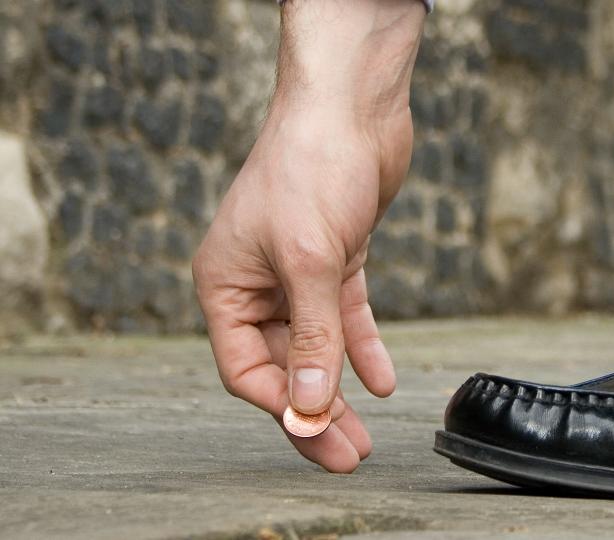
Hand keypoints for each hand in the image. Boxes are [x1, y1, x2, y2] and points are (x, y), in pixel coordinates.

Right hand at [193, 0, 423, 471]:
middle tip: (349, 455)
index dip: (283, 407)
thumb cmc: (313, 169)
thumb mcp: (310, 260)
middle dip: (316, 411)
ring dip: (342, 388)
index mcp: (225, 284)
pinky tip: (383, 378)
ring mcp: (297, 272)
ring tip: (367, 434)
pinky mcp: (335, 259)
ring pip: (317, 346)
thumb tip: (310, 409)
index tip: (320, 437)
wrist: (352, 109)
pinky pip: (346, 316)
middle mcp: (256, 283)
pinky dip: (363, 346)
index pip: (246, 368)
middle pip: (284, 365)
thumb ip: (313, 338)